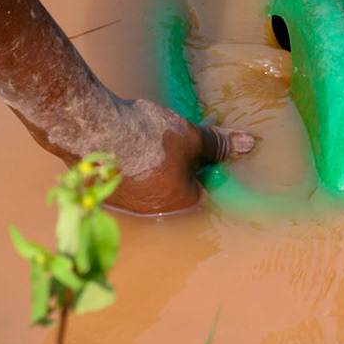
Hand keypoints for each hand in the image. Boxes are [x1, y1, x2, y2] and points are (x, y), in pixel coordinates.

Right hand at [21, 95, 254, 214]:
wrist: (94, 130)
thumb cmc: (152, 138)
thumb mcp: (192, 138)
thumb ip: (219, 145)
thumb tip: (249, 145)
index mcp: (180, 205)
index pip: (203, 190)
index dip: (205, 167)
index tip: (200, 150)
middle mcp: (153, 213)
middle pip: (175, 189)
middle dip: (178, 166)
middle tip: (173, 141)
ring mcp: (126, 204)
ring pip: (149, 184)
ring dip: (153, 166)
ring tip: (149, 138)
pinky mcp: (104, 191)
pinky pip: (126, 179)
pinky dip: (130, 164)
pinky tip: (127, 143)